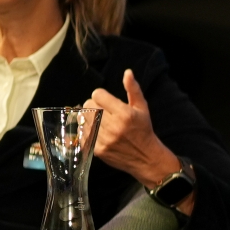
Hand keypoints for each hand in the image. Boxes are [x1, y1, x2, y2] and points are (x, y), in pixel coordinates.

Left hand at [86, 70, 179, 188]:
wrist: (146, 157)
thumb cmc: (143, 130)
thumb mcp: (142, 108)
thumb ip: (133, 89)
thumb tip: (127, 72)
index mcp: (124, 114)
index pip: (97, 95)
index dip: (101, 96)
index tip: (107, 102)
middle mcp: (113, 126)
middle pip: (88, 106)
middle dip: (94, 106)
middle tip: (103, 112)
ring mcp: (104, 139)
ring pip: (83, 119)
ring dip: (89, 118)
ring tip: (100, 122)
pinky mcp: (97, 149)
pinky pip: (83, 133)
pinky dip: (87, 130)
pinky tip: (98, 132)